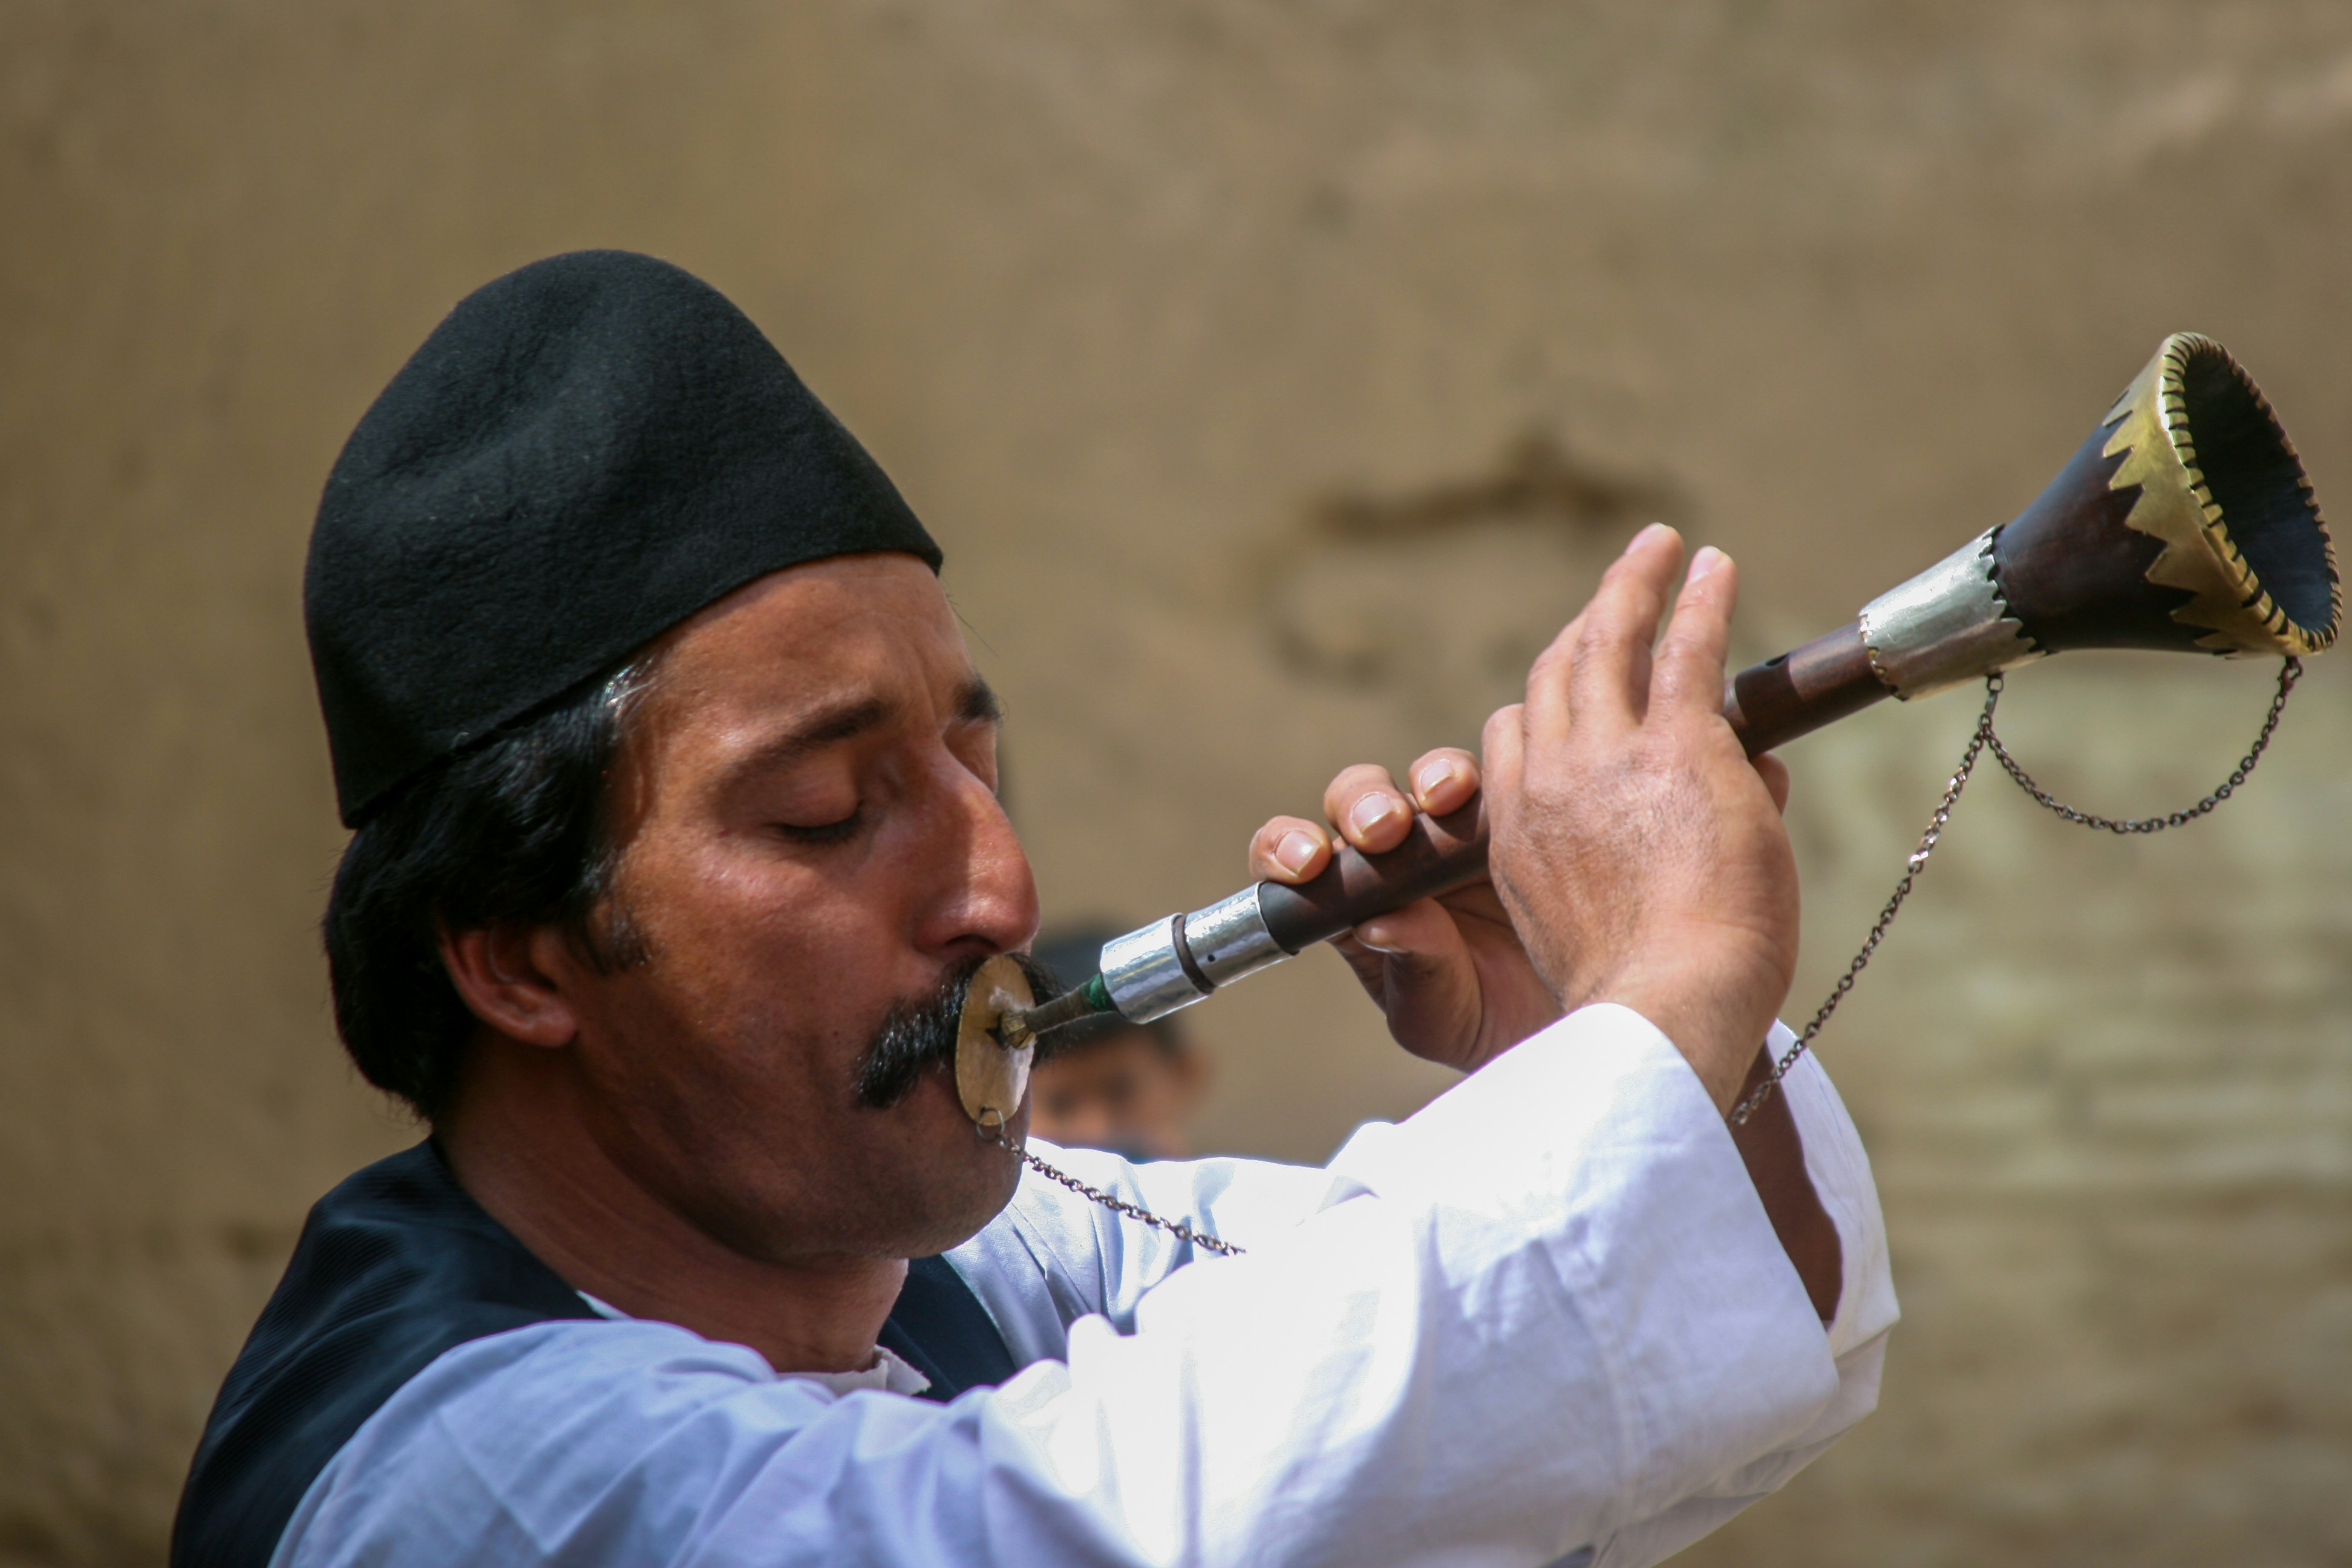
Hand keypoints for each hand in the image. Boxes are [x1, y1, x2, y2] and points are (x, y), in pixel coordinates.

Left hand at [1248, 750, 1561, 1073]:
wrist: (1566, 1016)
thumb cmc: (1481, 1020)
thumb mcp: (1437, 1015)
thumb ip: (1408, 968)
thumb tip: (1379, 925)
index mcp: (1347, 903)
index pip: (1291, 859)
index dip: (1285, 848)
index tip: (1306, 865)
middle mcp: (1391, 856)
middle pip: (1356, 800)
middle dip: (1361, 805)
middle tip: (1382, 831)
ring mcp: (1450, 830)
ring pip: (1426, 777)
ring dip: (1430, 776)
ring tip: (1444, 798)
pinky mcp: (1507, 816)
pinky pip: (1498, 779)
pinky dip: (1496, 775)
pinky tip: (1501, 792)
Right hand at [1483, 524, 1797, 1111]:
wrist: (1657, 1010)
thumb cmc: (1640, 999)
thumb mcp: (1593, 929)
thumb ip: (1639, 855)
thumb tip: (1749, 784)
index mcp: (1517, 832)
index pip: (1515, 738)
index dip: (1549, 702)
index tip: (1581, 681)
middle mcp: (1548, 780)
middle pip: (1554, 675)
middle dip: (1585, 621)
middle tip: (1618, 584)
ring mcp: (1606, 757)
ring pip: (1607, 642)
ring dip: (1633, 584)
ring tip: (1659, 547)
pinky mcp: (1676, 746)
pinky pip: (1683, 649)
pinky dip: (1697, 599)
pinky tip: (1712, 564)